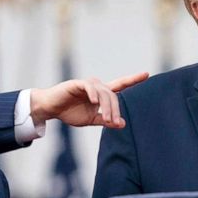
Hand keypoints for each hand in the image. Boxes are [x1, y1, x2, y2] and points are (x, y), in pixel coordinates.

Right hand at [29, 72, 148, 127]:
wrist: (51, 109)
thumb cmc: (70, 112)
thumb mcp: (90, 120)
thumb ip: (105, 120)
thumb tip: (122, 124)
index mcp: (101, 94)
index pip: (120, 85)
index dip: (133, 80)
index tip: (146, 74)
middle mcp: (97, 86)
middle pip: (112, 96)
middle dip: (115, 110)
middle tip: (114, 122)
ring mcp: (88, 84)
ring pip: (104, 93)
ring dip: (107, 107)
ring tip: (108, 119)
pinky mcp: (77, 84)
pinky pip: (89, 87)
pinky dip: (93, 94)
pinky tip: (94, 102)